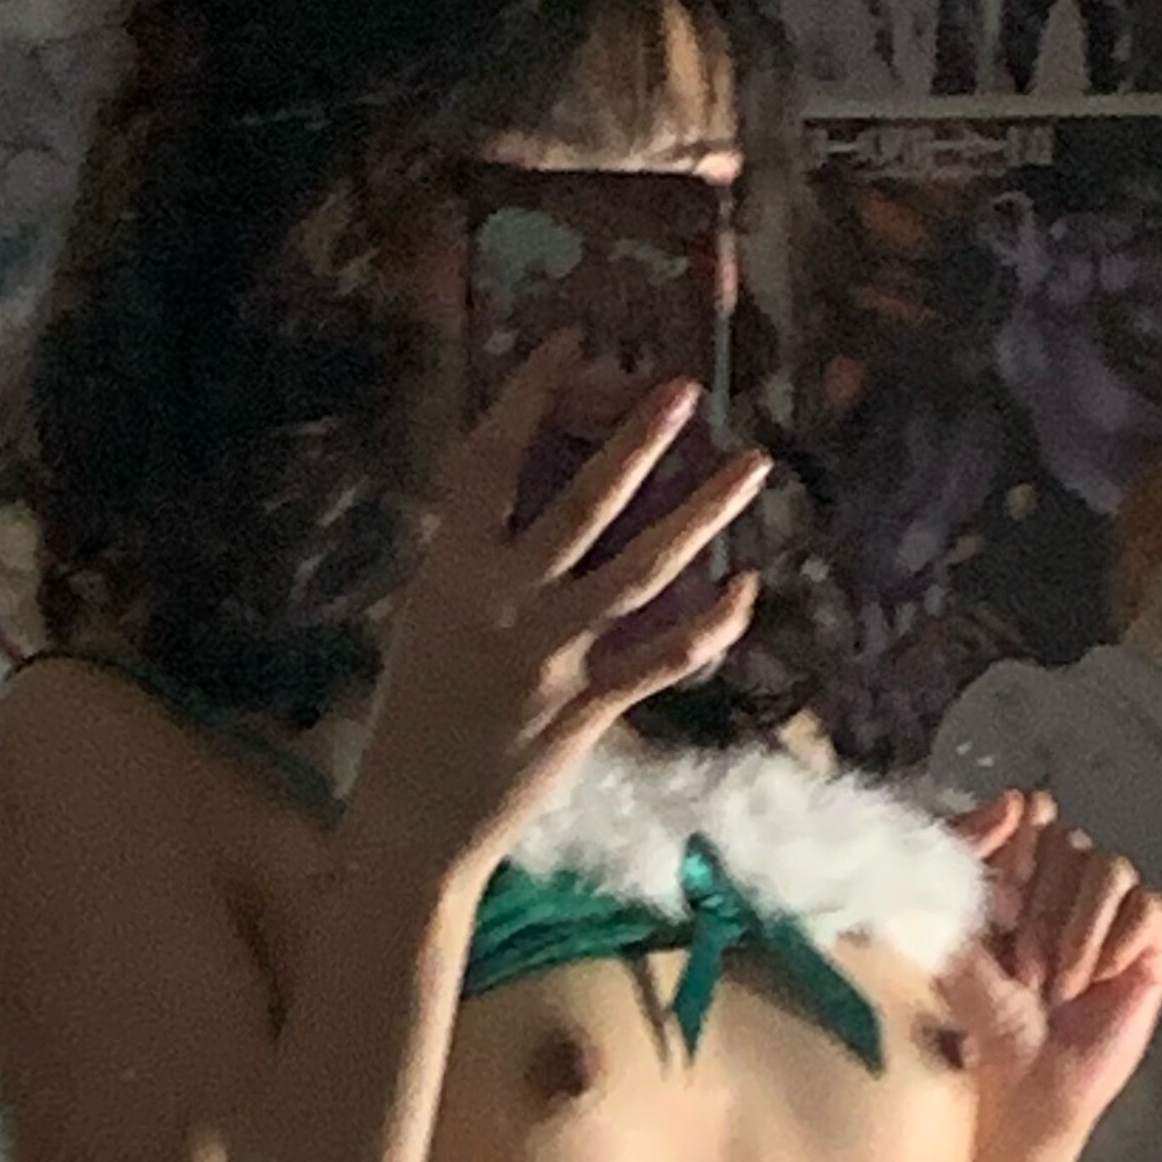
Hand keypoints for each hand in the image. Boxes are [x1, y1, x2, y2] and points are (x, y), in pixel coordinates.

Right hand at [357, 331, 766, 874]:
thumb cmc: (411, 713)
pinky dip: (712, 623)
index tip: (571, 342)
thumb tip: (517, 498)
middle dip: (638, 442)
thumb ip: (473, 559)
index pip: (489, 461)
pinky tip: (748, 586)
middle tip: (686, 391)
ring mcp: (551, 656)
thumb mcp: (424, 617)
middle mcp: (503, 603)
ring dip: (702, 515)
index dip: (528, 395)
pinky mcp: (589, 707)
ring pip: (642, 570)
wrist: (413, 819)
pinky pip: (664, 655)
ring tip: (749, 465)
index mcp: (450, 570)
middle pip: (583, 505)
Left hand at [942, 791, 1161, 1151]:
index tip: (1000, 886)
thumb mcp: (959, 938)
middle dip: (1040, 904)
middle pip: (1069, 840)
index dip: (1017, 839)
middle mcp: (1067, 885)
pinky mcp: (1150, 946)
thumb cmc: (986, 1021)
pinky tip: (1098, 977)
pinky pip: (1147, 907)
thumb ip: (970, 866)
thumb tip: (1012, 802)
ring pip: (1108, 867)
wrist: (1025, 1083)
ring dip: (1077, 926)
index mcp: (1018, 875)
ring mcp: (1112, 914)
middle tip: (1023, 969)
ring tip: (1057, 984)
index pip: (1030, 815)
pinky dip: (1119, 939)